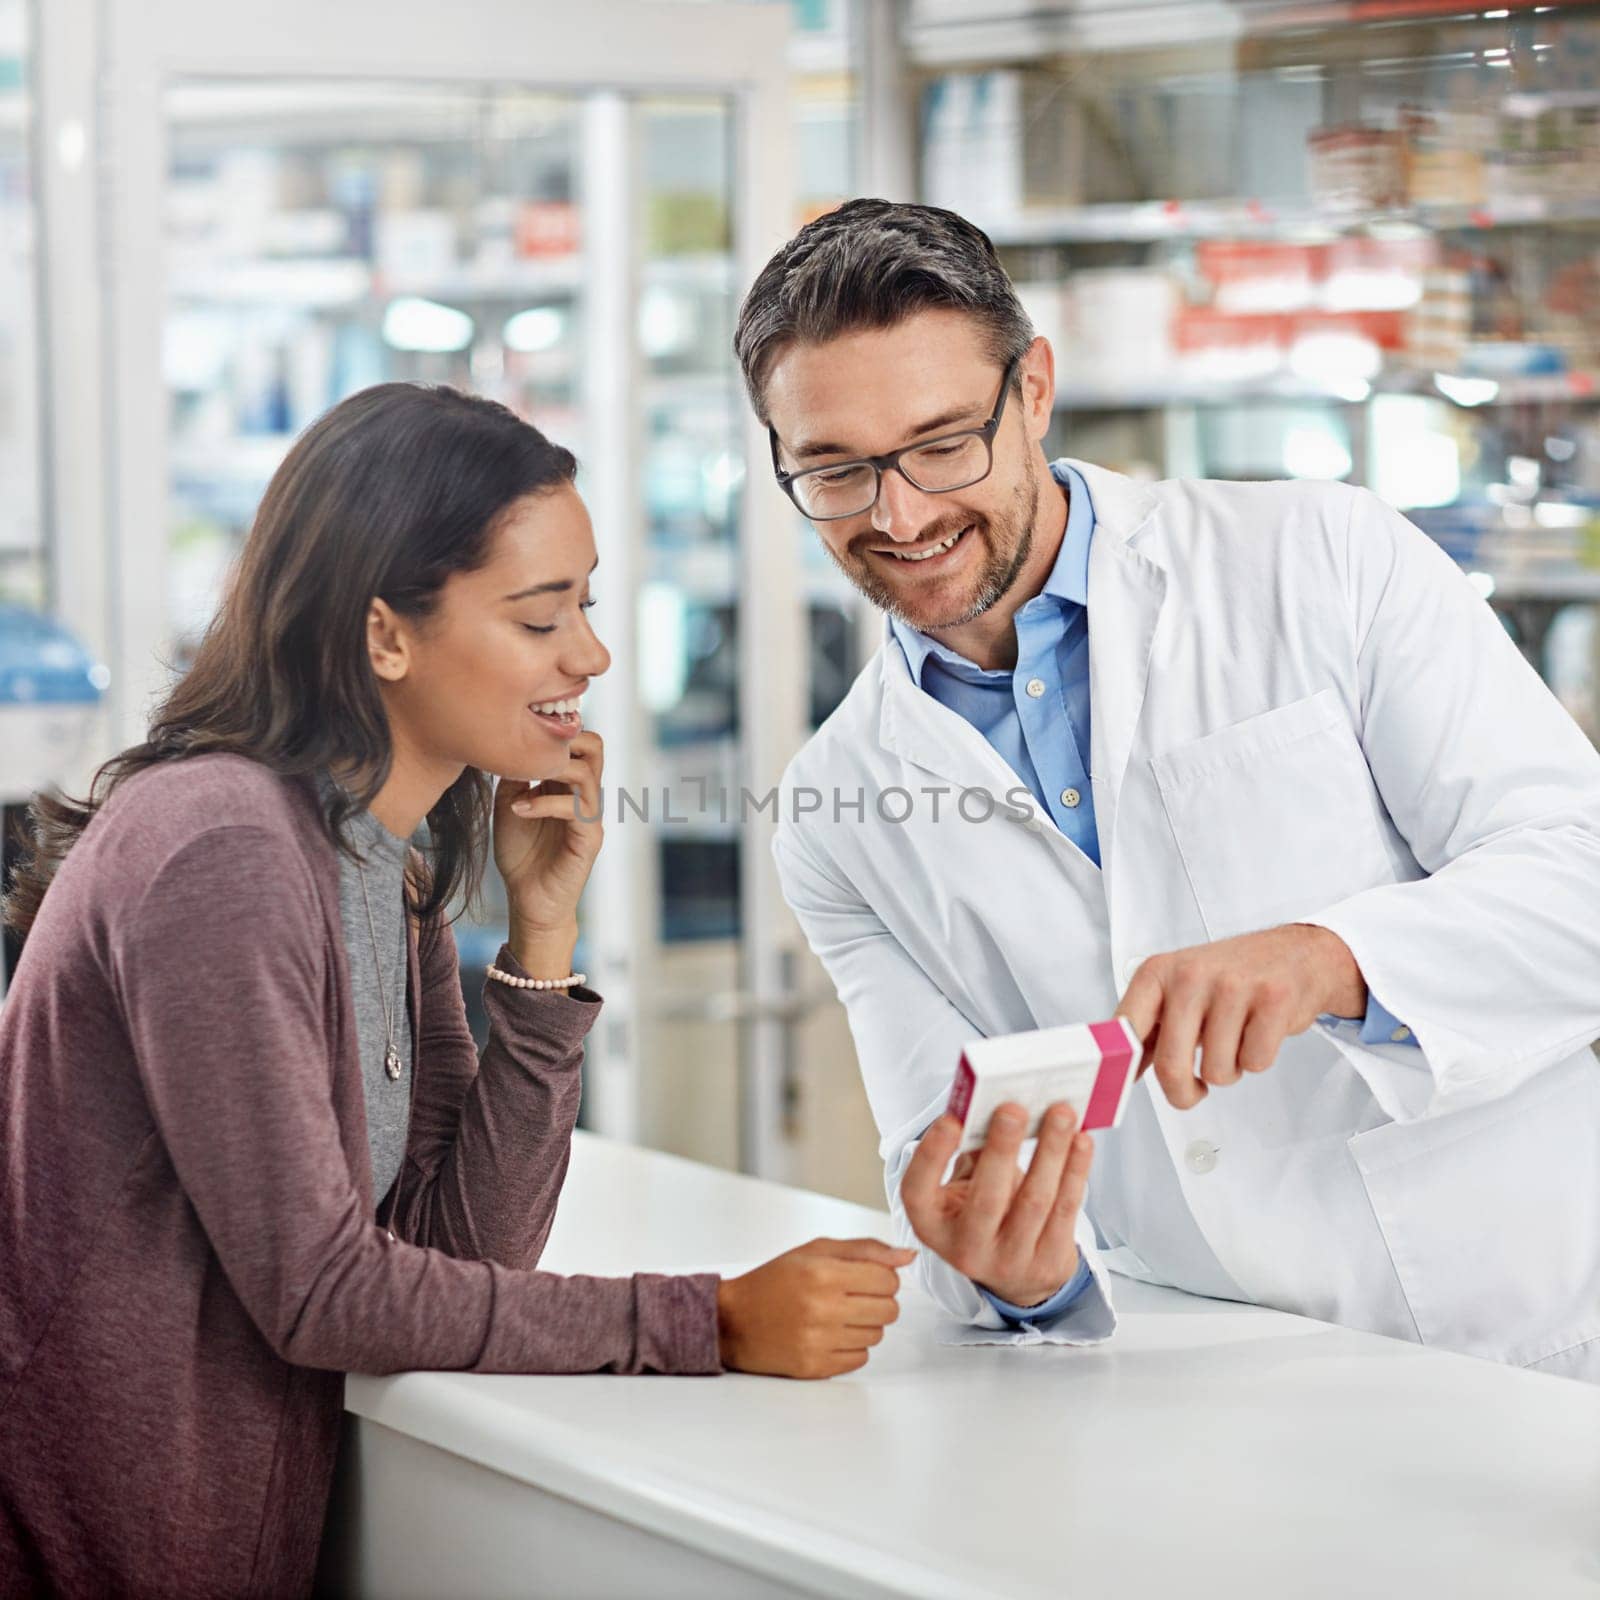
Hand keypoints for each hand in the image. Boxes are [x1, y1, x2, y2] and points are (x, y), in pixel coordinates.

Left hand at [494, 730, 603, 967]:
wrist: (528, 900)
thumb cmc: (521, 854)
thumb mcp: (509, 805)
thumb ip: (514, 776)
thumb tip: (508, 747)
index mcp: (569, 785)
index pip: (578, 741)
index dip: (556, 729)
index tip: (519, 734)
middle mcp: (586, 796)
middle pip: (596, 747)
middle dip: (564, 740)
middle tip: (530, 751)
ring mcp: (591, 817)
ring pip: (587, 773)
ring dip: (550, 770)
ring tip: (520, 780)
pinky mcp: (589, 839)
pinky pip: (574, 809)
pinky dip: (543, 804)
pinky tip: (518, 811)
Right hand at [717, 1238, 915, 1379]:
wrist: (733, 1320)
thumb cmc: (774, 1281)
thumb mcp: (815, 1251)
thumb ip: (865, 1250)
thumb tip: (906, 1255)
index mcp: (823, 1274)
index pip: (888, 1280)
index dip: (882, 1277)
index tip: (866, 1277)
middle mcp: (823, 1309)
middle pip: (889, 1310)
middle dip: (877, 1301)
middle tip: (852, 1297)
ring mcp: (819, 1342)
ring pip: (877, 1336)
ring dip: (864, 1324)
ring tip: (836, 1315)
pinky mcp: (816, 1368)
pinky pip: (860, 1359)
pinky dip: (850, 1347)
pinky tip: (828, 1334)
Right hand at [900, 1101, 1092, 1309]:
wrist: (1014, 1273)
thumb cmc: (984, 1212)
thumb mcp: (963, 1188)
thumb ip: (972, 1151)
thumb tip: (998, 1108)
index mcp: (932, 1224)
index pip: (918, 1192)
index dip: (931, 1155)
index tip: (950, 1119)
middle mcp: (966, 1249)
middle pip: (985, 1200)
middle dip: (1001, 1150)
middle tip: (1013, 1109)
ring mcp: (1010, 1261)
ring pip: (1034, 1202)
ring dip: (1051, 1152)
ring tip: (1061, 1113)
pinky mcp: (1049, 1263)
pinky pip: (1066, 1210)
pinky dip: (1075, 1170)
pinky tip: (1080, 1140)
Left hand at [1116, 923, 1365, 1109]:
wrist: (1295, 954)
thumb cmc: (1231, 976)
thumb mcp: (1177, 990)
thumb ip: (1149, 1029)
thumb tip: (1120, 1072)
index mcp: (1157, 973)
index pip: (1125, 1028)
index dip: (1120, 1068)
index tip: (1119, 1091)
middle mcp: (1190, 975)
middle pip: (1171, 1067)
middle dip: (1183, 1093)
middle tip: (1193, 1090)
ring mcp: (1232, 986)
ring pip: (1217, 1072)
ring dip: (1228, 1070)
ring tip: (1234, 1040)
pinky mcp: (1273, 999)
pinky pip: (1255, 1062)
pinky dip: (1257, 1059)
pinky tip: (1258, 1031)